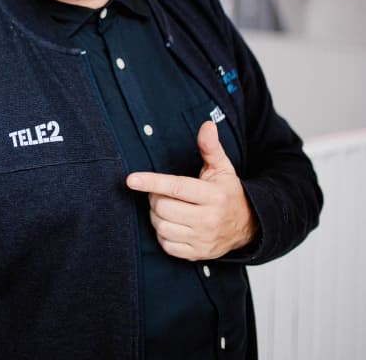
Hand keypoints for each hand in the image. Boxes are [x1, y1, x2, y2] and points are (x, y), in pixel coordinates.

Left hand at [125, 121, 256, 260]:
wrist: (249, 227)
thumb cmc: (228, 193)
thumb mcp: (222, 169)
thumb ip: (210, 148)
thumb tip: (207, 125)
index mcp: (213, 196)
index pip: (176, 187)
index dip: (152, 182)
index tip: (131, 179)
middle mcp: (209, 219)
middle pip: (162, 207)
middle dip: (155, 197)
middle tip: (162, 193)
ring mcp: (203, 239)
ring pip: (161, 226)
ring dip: (157, 215)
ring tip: (167, 207)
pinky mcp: (197, 254)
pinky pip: (165, 244)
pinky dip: (163, 233)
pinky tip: (172, 224)